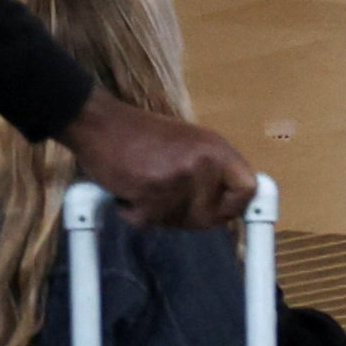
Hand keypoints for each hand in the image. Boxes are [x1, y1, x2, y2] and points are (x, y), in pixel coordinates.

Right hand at [63, 95, 256, 229]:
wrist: (98, 123)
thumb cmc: (137, 134)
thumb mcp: (186, 143)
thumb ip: (209, 171)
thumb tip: (225, 207)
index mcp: (215, 147)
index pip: (247, 189)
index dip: (235, 206)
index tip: (222, 211)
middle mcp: (204, 163)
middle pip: (213, 216)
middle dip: (189, 217)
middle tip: (166, 200)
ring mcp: (179, 179)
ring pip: (180, 222)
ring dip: (158, 214)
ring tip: (143, 185)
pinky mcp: (153, 194)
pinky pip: (150, 222)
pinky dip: (134, 213)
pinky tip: (127, 189)